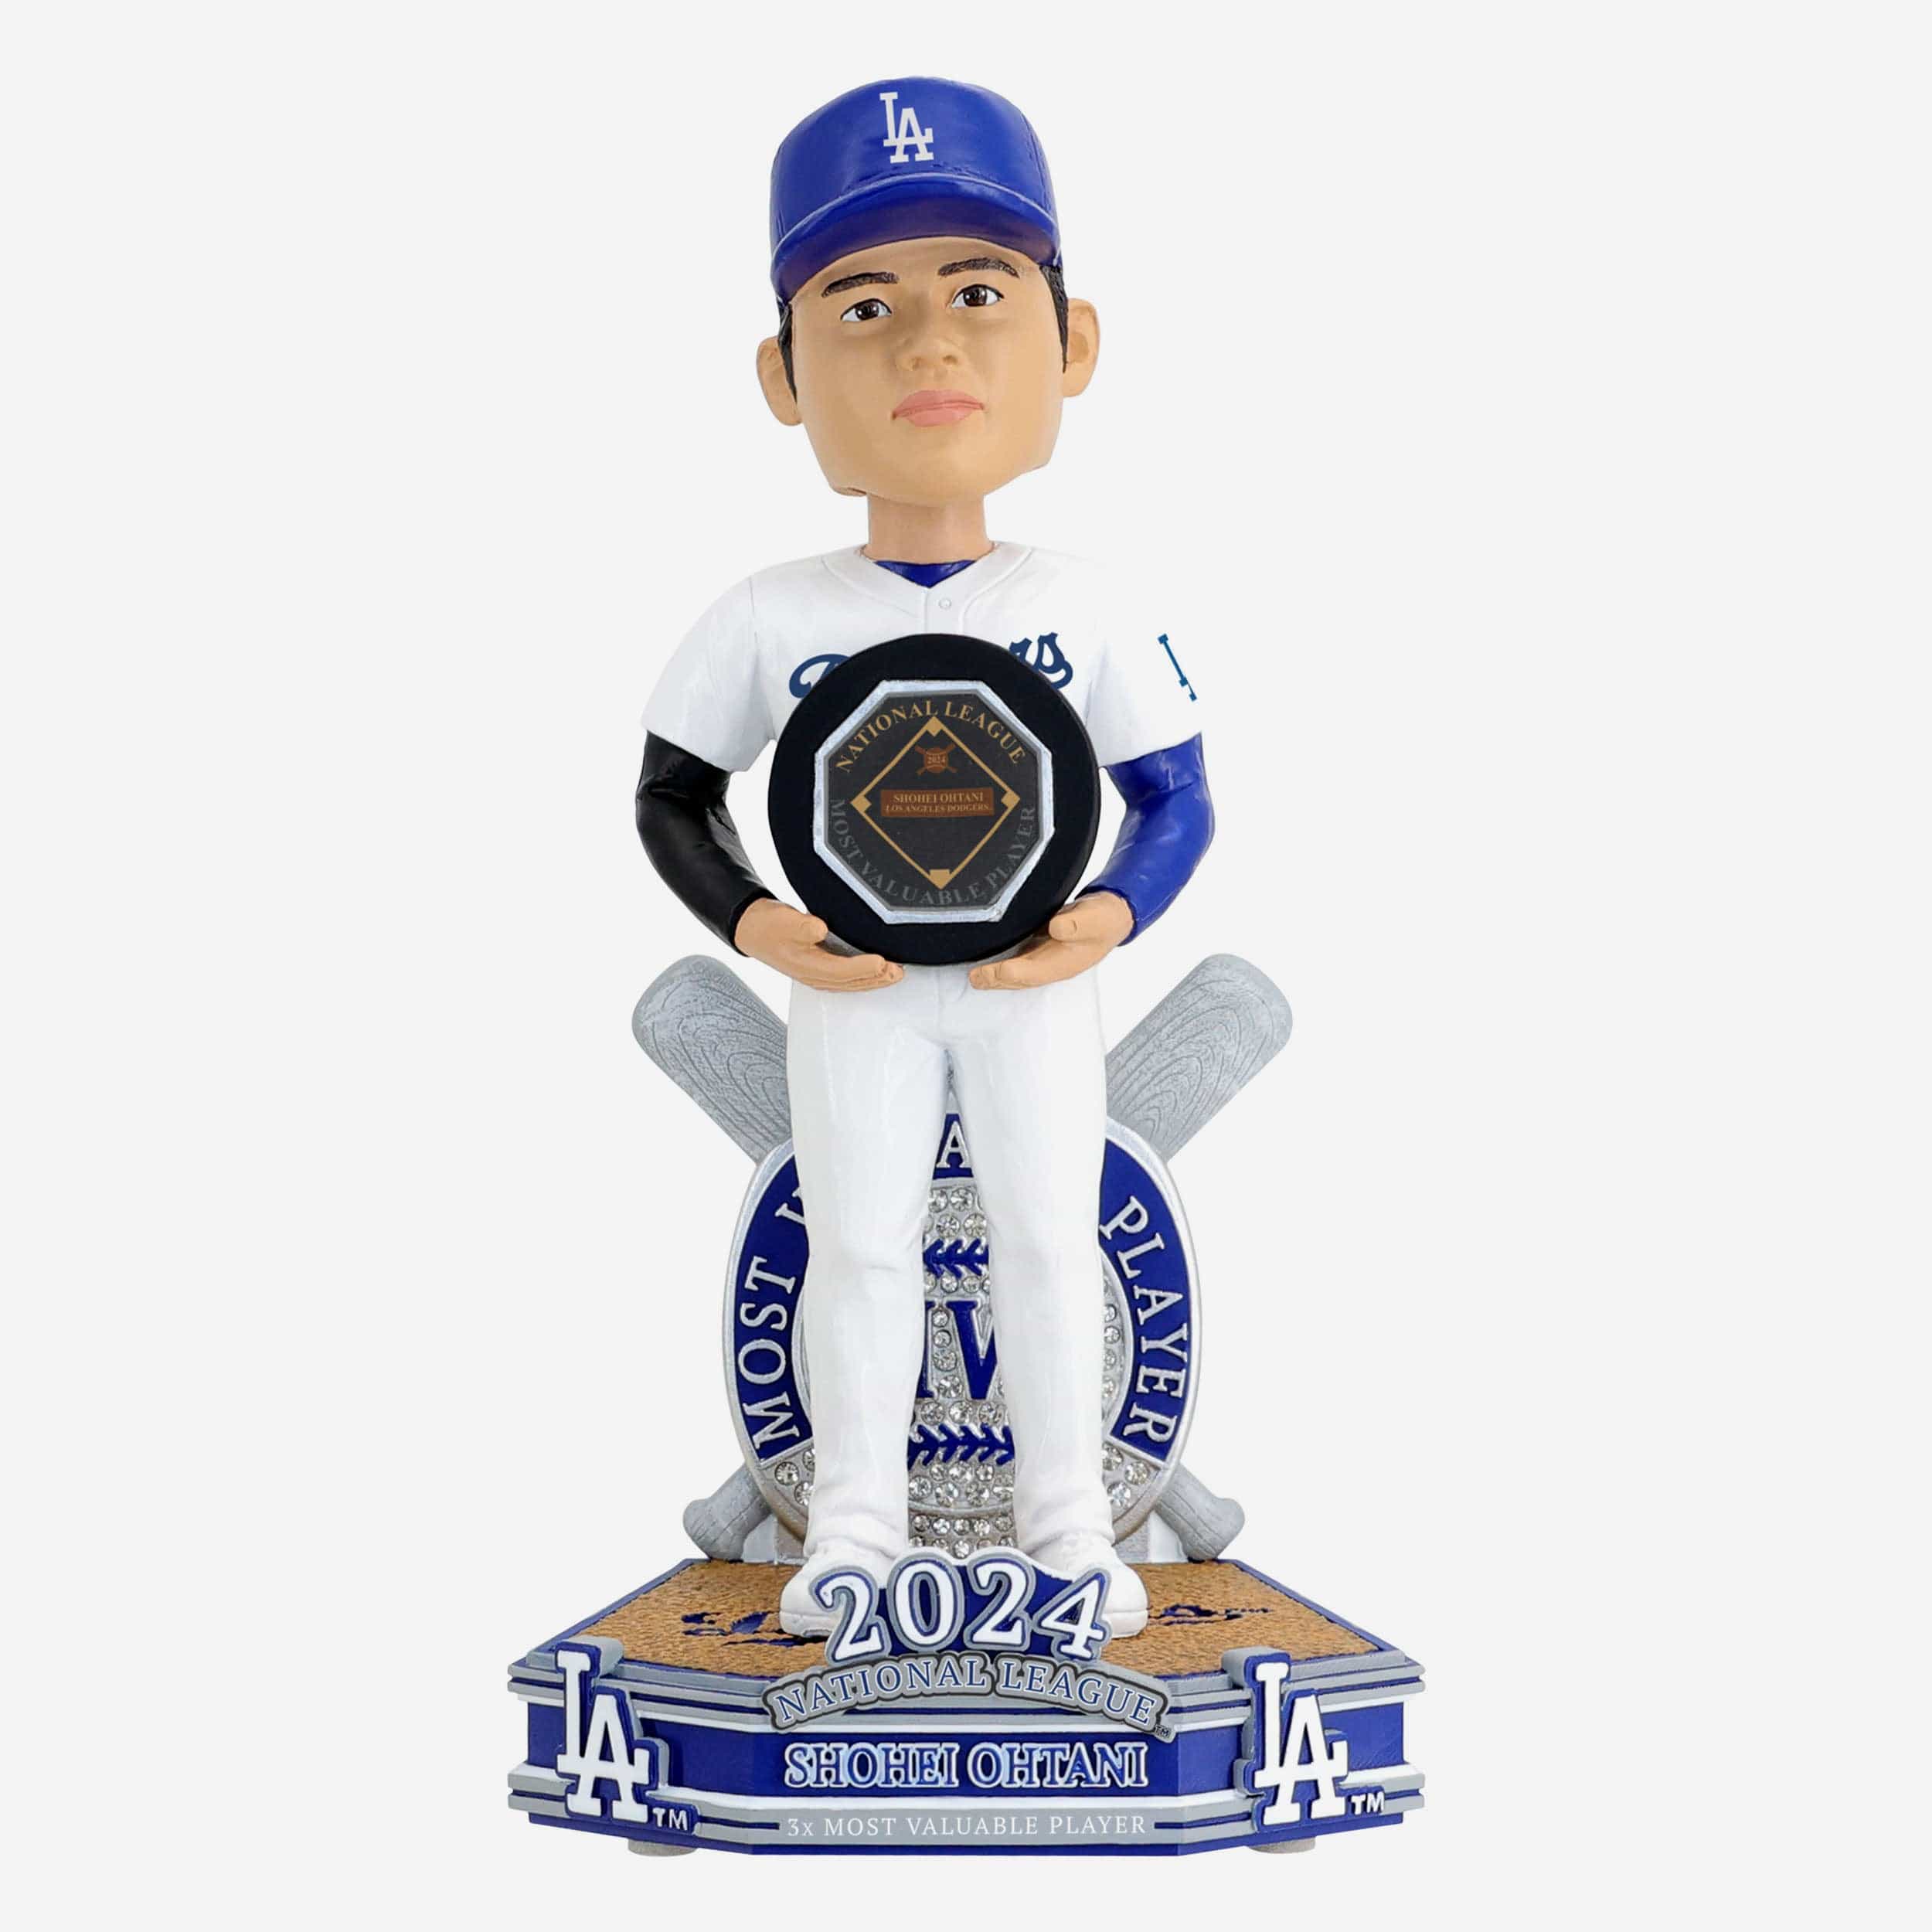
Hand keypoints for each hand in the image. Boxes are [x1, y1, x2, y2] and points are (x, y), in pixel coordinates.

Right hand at [734, 899, 903, 991]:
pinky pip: (846, 978)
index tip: (881, 960)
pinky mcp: (820, 969)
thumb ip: (803, 926)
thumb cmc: (768, 925)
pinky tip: (876, 971)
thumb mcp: (783, 920)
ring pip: (851, 983)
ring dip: (873, 980)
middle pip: (851, 982)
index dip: (862, 967)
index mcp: (806, 966)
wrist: (752, 929)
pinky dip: (863, 976)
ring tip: (894, 974)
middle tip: (898, 971)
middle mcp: (813, 975)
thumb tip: (820, 929)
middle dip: (876, 978)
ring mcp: (817, 975)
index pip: (841, 971)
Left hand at [967, 892, 1132, 990]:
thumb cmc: (1104, 919)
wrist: (1111, 916)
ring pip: (1018, 972)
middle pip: (1020, 978)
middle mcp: (1053, 966)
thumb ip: (1078, 924)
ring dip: (997, 976)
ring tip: (976, 976)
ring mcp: (1046, 959)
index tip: (992, 971)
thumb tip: (1057, 928)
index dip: (1010, 973)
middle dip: (997, 980)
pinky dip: (1004, 964)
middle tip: (974, 978)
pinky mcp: (1041, 949)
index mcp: (1065, 964)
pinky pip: (1019, 961)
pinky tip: (990, 959)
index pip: (1032, 972)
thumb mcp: (1095, 917)